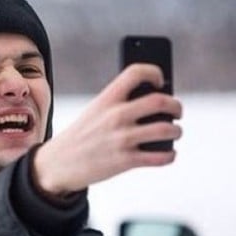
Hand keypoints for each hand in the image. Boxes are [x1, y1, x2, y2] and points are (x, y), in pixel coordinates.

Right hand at [32, 63, 182, 196]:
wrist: (58, 163)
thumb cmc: (81, 135)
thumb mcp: (95, 112)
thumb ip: (120, 105)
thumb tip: (158, 105)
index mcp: (106, 98)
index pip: (136, 73)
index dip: (154, 72)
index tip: (160, 81)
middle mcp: (115, 115)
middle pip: (160, 101)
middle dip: (176, 106)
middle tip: (177, 111)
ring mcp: (121, 139)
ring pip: (166, 129)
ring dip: (176, 131)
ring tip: (174, 132)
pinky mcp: (125, 161)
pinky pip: (161, 157)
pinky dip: (170, 155)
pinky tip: (168, 153)